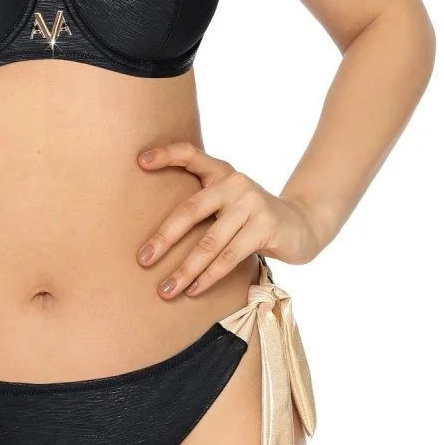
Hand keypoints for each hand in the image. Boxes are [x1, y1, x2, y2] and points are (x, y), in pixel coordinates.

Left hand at [135, 142, 326, 298]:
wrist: (303, 224)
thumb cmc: (253, 217)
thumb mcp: (229, 202)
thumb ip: (204, 205)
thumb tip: (155, 235)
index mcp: (222, 172)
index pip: (191, 154)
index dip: (166, 155)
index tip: (140, 161)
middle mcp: (235, 182)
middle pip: (191, 209)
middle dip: (164, 238)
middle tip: (143, 260)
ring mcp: (252, 203)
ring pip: (210, 242)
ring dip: (185, 269)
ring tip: (166, 289)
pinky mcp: (265, 227)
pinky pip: (230, 257)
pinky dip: (209, 277)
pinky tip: (193, 290)